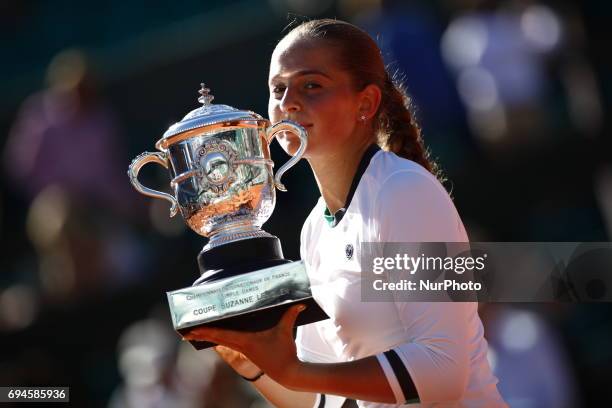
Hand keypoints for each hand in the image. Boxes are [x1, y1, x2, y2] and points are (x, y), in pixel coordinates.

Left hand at [183, 304, 306, 385]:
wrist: (287, 373)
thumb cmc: (284, 352)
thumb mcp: (286, 331)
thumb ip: (290, 315)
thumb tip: (299, 303)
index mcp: (246, 340)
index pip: (222, 334)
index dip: (207, 331)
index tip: (193, 329)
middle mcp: (241, 345)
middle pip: (217, 338)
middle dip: (201, 334)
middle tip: (186, 331)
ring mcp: (243, 349)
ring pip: (221, 341)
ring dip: (208, 336)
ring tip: (195, 332)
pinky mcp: (247, 351)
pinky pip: (229, 343)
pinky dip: (219, 339)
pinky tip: (214, 336)